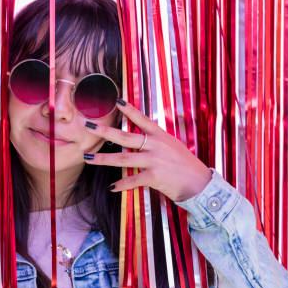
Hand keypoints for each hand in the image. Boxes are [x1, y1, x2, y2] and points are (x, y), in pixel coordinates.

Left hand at [84, 101, 212, 201]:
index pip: (142, 119)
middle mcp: (156, 145)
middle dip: (104, 131)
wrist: (200, 183)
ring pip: (123, 158)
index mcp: (160, 136)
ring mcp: (154, 160)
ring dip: (103, 159)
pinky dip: (121, 184)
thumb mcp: (173, 147)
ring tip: (88, 158)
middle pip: (125, 137)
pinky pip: (133, 180)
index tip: (115, 100)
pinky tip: (112, 187)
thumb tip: (143, 141)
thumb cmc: (186, 166)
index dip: (128, 110)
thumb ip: (157, 143)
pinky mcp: (154, 176)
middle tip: (88, 126)